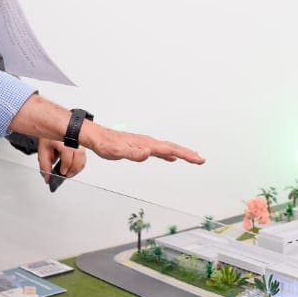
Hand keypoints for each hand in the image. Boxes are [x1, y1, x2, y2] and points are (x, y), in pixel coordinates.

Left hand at [38, 138, 84, 184]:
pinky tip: (73, 168)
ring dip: (77, 169)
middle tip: (66, 175)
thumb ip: (45, 166)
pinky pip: (84, 157)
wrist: (53, 129)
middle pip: (78, 158)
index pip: (68, 156)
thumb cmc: (49, 138)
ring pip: (83, 158)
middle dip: (73, 170)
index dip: (65, 167)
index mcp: (62, 141)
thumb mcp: (43, 151)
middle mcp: (73, 141)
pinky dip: (79, 165)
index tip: (62, 172)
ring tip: (69, 173)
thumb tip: (48, 178)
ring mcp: (79, 143)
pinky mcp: (82, 146)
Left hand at [80, 121, 204, 164]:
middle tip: (201, 160)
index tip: (197, 159)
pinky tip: (171, 158)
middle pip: (172, 147)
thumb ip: (133, 153)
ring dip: (181, 153)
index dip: (185, 154)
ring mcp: (146, 143)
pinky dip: (169, 154)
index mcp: (146, 143)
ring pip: (168, 148)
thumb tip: (148, 153)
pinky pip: (160, 150)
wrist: (97, 136)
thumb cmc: (106, 144)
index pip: (170, 150)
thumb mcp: (117, 152)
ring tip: (192, 157)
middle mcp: (148, 142)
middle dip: (188, 153)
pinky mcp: (141, 146)